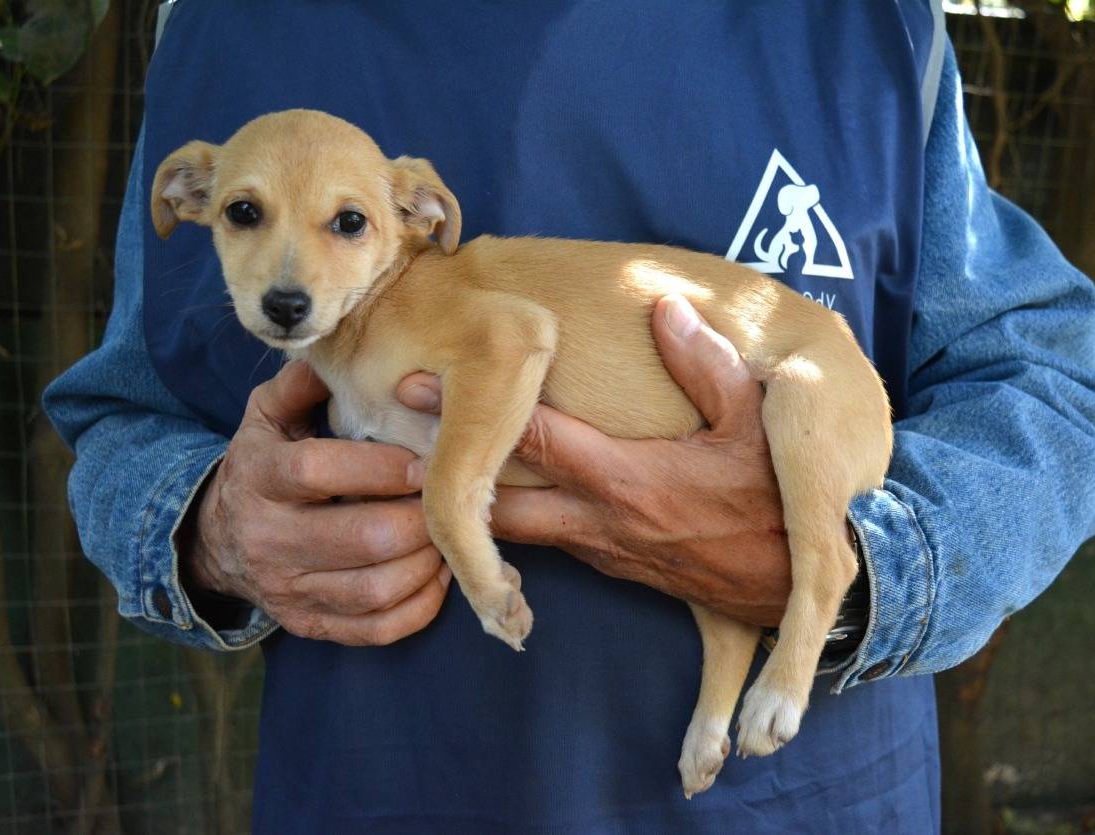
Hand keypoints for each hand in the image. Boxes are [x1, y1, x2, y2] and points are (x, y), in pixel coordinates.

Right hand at [179, 361, 451, 645]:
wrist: (219, 540)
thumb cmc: (266, 463)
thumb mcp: (269, 415)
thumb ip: (304, 383)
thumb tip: (344, 345)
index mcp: (259, 476)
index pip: (317, 471)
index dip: (379, 468)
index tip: (426, 461)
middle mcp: (268, 539)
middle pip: (358, 537)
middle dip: (418, 519)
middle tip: (454, 501)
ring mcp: (288, 590)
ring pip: (373, 589)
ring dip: (426, 564)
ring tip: (450, 536)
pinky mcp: (309, 625)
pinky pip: (374, 629)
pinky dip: (418, 608)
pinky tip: (437, 576)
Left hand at [397, 295, 790, 625]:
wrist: (796, 586)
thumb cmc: (777, 501)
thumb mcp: (756, 425)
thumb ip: (707, 365)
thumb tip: (666, 309)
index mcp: (627, 477)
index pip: (531, 438)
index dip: (467, 412)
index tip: (414, 384)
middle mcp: (601, 518)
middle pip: (500, 496)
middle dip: (442, 473)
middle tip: (385, 439)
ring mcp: (603, 550)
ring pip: (518, 527)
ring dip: (470, 504)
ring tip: (417, 474)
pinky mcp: (614, 569)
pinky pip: (551, 543)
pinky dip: (515, 523)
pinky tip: (491, 503)